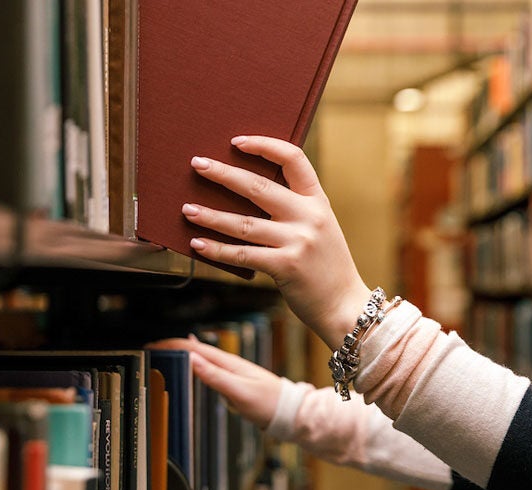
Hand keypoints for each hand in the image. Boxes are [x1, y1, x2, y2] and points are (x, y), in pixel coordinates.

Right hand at [146, 335, 281, 428]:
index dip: (171, 345)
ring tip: (162, 355)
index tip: (151, 346)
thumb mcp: (239, 392)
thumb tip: (192, 358)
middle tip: (150, 350)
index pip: (193, 348)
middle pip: (195, 350)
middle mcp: (229, 364)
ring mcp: (231, 372)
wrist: (290, 413)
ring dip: (181, 354)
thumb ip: (216, 376)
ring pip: (200, 358)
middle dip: (172, 347)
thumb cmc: (269, 404)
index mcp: (228, 363)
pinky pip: (208, 369)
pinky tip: (192, 365)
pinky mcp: (233, 382)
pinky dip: (194, 365)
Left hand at [184, 135, 371, 348]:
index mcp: (318, 201)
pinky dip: (217, 250)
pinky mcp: (285, 266)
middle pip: (259, 186)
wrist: (345, 306)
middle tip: (198, 163)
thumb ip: (294, 211)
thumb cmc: (325, 267)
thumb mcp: (320, 229)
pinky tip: (197, 244)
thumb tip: (246, 195)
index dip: (264, 145)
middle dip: (224, 173)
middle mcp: (309, 217)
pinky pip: (243, 255)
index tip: (237, 142)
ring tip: (187, 209)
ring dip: (211, 216)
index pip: (293, 159)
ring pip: (244, 223)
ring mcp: (298, 241)